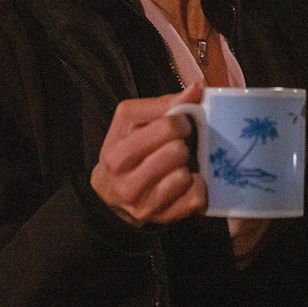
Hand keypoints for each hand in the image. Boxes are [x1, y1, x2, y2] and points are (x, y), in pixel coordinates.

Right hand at [90, 82, 207, 225]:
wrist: (109, 195)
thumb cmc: (125, 150)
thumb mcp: (131, 122)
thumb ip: (162, 104)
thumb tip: (197, 88)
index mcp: (118, 152)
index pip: (167, 126)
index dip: (181, 120)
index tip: (179, 125)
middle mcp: (127, 182)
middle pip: (178, 151)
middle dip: (183, 144)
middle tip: (179, 146)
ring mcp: (144, 204)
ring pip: (185, 176)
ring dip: (188, 167)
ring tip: (179, 165)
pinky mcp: (163, 219)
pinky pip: (196, 199)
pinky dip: (198, 188)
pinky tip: (188, 182)